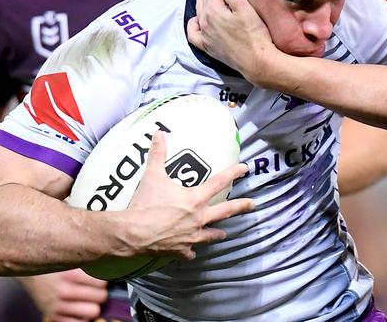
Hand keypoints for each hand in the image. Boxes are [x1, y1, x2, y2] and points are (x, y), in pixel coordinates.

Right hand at [18, 269, 107, 321]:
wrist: (31, 276)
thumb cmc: (54, 266)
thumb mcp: (69, 260)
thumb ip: (87, 264)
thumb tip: (109, 265)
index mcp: (70, 274)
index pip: (101, 282)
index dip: (104, 280)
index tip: (102, 278)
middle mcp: (64, 291)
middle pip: (100, 297)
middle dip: (101, 293)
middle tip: (97, 289)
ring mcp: (59, 306)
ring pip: (92, 312)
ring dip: (94, 306)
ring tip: (91, 300)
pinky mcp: (54, 316)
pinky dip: (82, 317)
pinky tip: (80, 309)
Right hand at [123, 132, 253, 259]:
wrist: (133, 233)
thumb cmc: (145, 203)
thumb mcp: (152, 175)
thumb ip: (158, 153)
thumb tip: (159, 133)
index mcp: (195, 199)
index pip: (219, 182)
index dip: (233, 173)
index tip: (245, 168)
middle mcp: (198, 218)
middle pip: (226, 212)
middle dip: (241, 206)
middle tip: (253, 204)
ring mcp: (191, 236)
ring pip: (211, 235)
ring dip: (218, 233)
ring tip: (224, 233)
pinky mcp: (181, 250)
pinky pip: (190, 252)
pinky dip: (190, 251)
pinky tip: (191, 252)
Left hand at [187, 0, 275, 84]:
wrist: (257, 62)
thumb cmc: (255, 34)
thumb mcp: (246, 9)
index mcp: (213, 9)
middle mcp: (204, 21)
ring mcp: (204, 35)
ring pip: (198, 11)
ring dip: (202, 0)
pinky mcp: (207, 47)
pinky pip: (193, 33)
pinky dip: (194, 23)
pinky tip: (199, 20)